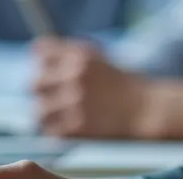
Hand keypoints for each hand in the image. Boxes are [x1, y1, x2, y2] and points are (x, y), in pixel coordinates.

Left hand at [32, 38, 157, 138]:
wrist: (148, 109)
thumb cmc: (123, 85)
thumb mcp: (99, 59)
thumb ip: (70, 55)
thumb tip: (36, 52)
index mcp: (80, 54)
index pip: (40, 51)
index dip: (43, 63)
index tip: (49, 71)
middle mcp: (75, 75)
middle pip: (34, 82)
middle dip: (42, 91)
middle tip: (53, 98)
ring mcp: (75, 101)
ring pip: (39, 110)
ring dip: (47, 115)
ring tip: (59, 117)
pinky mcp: (78, 126)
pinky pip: (51, 131)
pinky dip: (57, 132)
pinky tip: (68, 129)